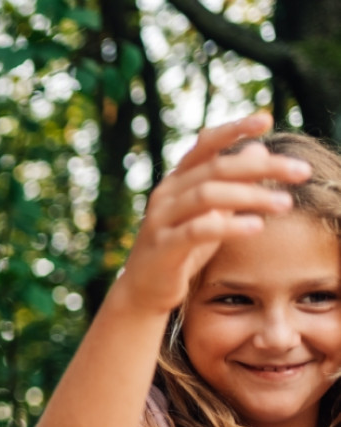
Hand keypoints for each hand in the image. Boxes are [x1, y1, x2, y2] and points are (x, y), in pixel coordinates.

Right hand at [119, 113, 310, 313]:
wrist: (145, 289)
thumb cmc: (182, 249)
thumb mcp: (209, 213)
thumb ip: (230, 183)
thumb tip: (258, 148)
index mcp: (176, 181)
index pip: (204, 146)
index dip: (232, 129)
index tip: (266, 119)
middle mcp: (166, 194)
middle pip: (215, 168)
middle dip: (261, 167)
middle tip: (301, 170)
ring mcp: (161, 219)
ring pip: (207, 195)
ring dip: (251, 195)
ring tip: (285, 203)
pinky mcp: (163, 247)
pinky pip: (197, 230)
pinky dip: (229, 226)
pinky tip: (257, 226)